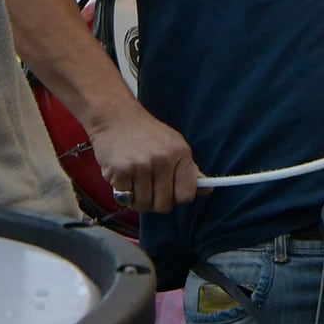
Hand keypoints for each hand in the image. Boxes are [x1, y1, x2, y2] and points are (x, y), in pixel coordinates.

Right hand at [84, 97, 201, 215]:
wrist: (115, 117)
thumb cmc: (146, 134)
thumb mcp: (174, 145)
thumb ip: (190, 170)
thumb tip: (208, 190)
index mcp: (180, 154)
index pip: (186, 195)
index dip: (177, 197)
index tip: (170, 190)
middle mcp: (163, 160)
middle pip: (164, 206)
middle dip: (155, 201)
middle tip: (148, 185)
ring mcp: (141, 166)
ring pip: (143, 205)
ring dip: (137, 199)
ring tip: (135, 180)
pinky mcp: (121, 172)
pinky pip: (125, 199)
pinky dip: (122, 193)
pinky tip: (122, 176)